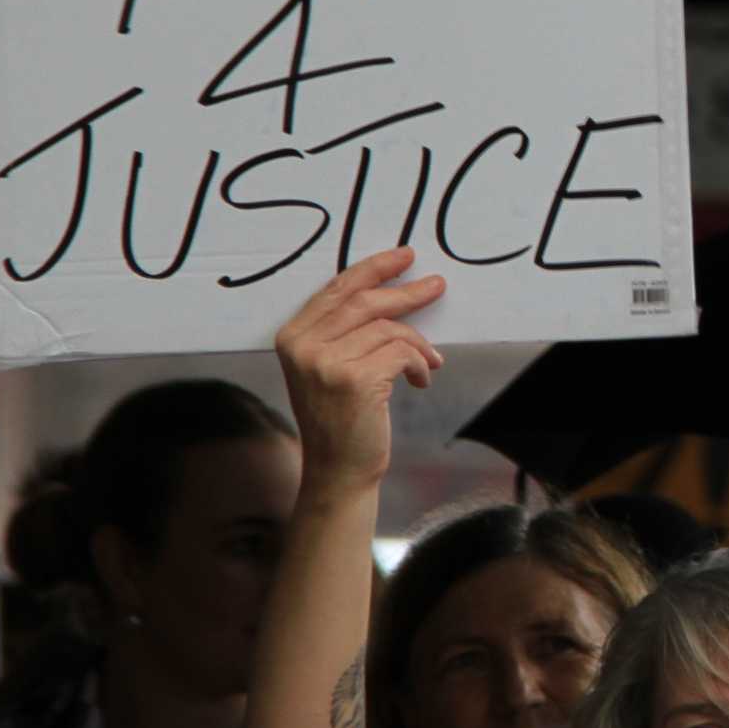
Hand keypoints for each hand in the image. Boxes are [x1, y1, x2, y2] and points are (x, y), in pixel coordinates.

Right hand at [275, 248, 444, 501]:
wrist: (338, 471)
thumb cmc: (340, 418)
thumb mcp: (328, 368)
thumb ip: (344, 331)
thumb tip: (392, 292)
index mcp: (291, 337)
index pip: (337, 290)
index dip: (373, 268)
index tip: (404, 257)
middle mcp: (303, 346)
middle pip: (365, 301)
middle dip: (406, 293)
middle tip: (437, 286)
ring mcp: (326, 363)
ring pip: (389, 329)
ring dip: (417, 344)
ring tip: (428, 362)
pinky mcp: (355, 379)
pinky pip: (402, 352)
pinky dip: (420, 363)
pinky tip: (421, 379)